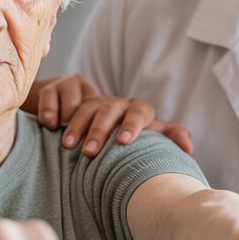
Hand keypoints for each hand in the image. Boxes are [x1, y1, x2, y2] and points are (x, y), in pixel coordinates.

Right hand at [35, 75, 192, 156]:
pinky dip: (51, 110)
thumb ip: (165, 138)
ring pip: (82, 104)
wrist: (77, 110)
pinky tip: (48, 126)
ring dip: (75, 124)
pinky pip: (55, 94)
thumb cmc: (115, 131)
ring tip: (68, 146)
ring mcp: (83, 92)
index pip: (140, 111)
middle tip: (90, 153)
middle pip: (109, 109)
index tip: (124, 143)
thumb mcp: (141, 136)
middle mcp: (109, 100)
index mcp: (132, 109)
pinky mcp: (58, 87)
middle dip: (100, 130)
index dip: (134, 125)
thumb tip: (189, 148)